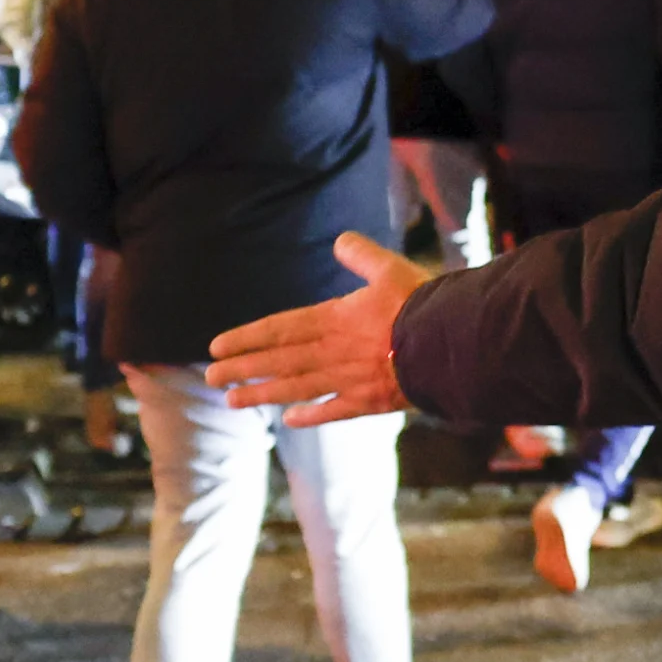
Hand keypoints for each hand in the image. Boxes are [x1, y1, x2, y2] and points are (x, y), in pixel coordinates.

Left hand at [205, 233, 424, 424]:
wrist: (451, 344)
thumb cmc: (421, 303)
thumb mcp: (390, 268)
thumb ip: (362, 255)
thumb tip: (340, 241)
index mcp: (334, 319)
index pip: (279, 329)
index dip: (246, 338)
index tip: (216, 347)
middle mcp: (333, 352)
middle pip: (280, 361)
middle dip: (243, 368)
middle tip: (211, 378)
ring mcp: (349, 379)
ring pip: (297, 388)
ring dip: (264, 394)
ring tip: (234, 401)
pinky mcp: (371, 401)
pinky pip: (334, 411)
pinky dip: (310, 416)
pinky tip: (289, 420)